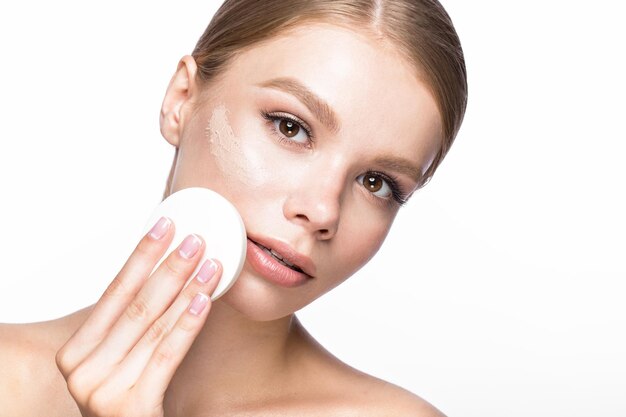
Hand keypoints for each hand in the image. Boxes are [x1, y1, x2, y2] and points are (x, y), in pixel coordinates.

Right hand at [56, 216, 221, 416]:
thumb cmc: (130, 395)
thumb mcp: (120, 355)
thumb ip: (131, 322)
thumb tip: (164, 266)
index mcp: (75, 352)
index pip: (114, 292)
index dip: (142, 256)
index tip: (164, 227)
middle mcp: (81, 371)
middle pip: (136, 306)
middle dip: (169, 268)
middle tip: (196, 240)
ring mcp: (102, 392)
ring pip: (154, 327)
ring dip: (186, 290)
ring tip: (211, 264)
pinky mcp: (130, 410)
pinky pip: (165, 356)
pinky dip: (187, 325)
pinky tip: (204, 300)